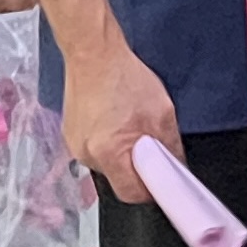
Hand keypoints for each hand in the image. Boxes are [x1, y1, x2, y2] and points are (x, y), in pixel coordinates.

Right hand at [60, 36, 181, 203]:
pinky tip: (113, 119)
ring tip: (128, 123)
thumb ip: (171, 147)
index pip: (132, 193)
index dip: (150, 188)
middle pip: (119, 179)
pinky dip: (108, 142)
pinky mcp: (70, 136)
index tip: (160, 178)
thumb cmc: (123, 75)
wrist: (92, 52)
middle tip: (147, 141)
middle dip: (136, 166)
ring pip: (107, 165)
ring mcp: (75, 145)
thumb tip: (175, 168)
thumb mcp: (161, 112)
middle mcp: (86, 154)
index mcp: (108, 152)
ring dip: (121, 153)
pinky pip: (96, 150)